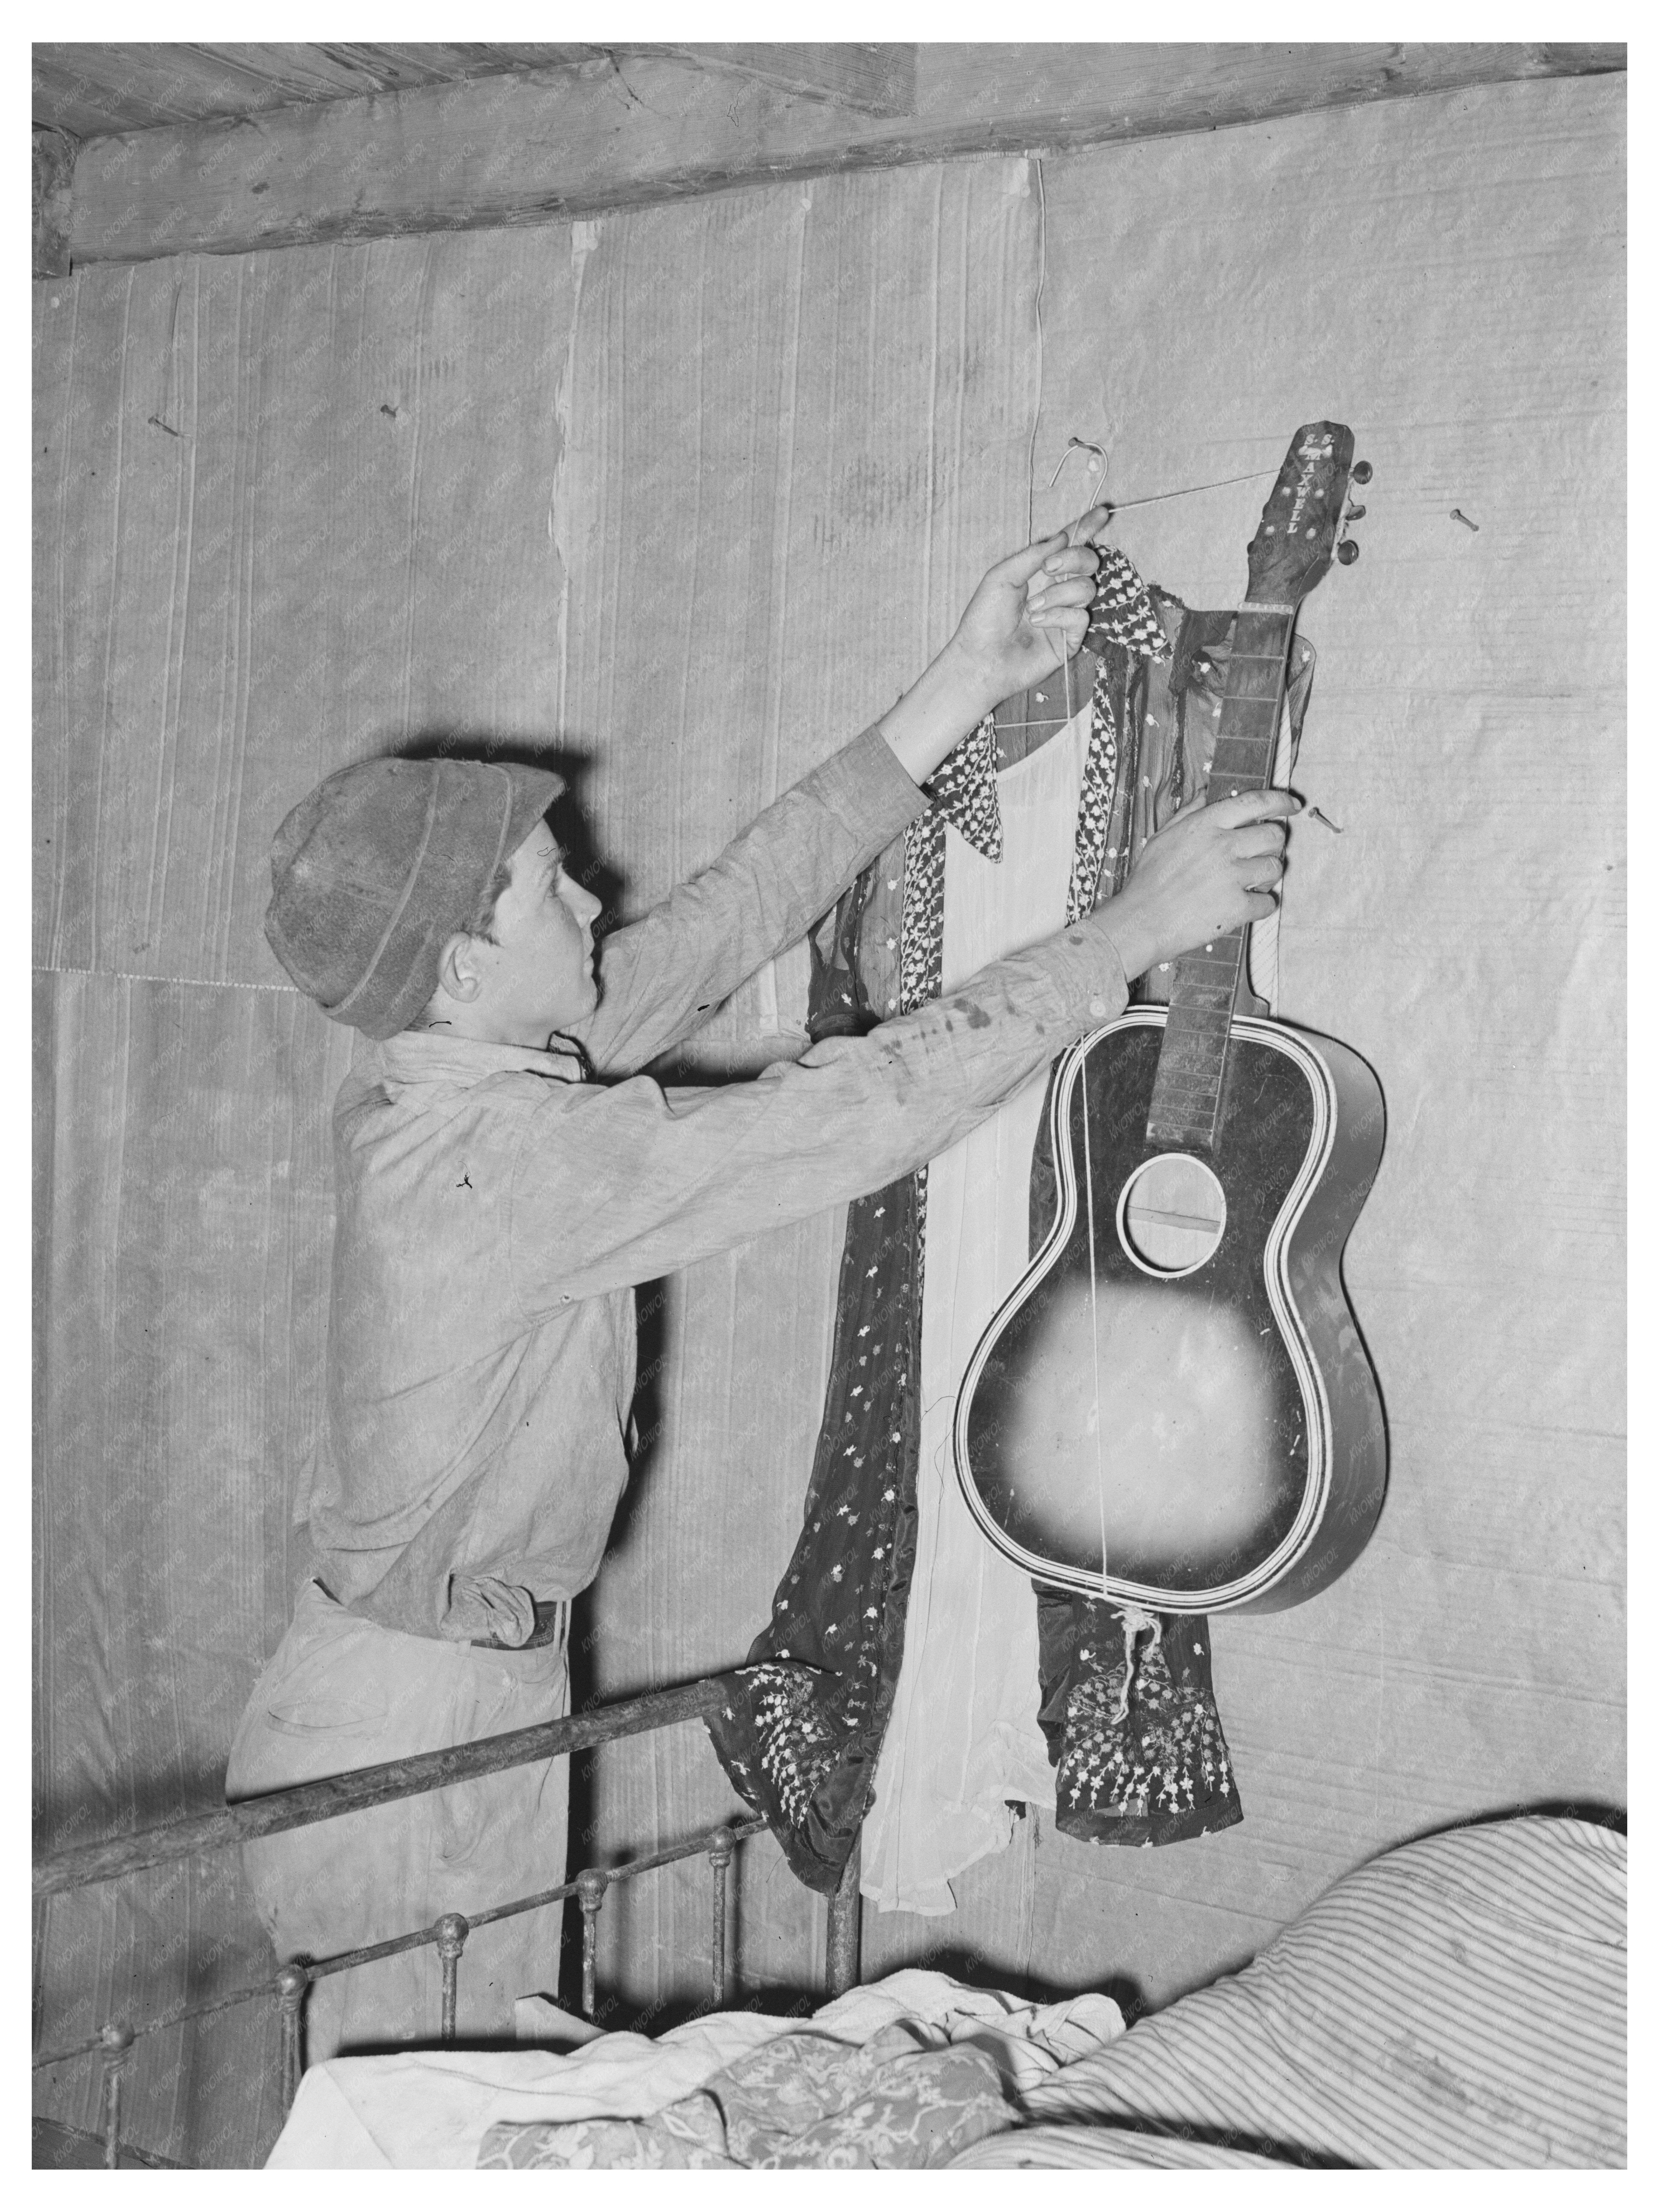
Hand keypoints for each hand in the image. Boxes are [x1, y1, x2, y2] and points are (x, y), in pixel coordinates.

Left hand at [876, 507, 1111, 783]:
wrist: (982, 658)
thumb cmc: (984, 619)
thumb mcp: (1002, 576)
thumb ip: (1033, 555)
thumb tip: (1063, 537)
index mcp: (1040, 571)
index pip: (1070, 544)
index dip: (1087, 527)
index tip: (1101, 512)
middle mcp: (1057, 589)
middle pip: (1088, 561)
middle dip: (1074, 559)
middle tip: (1049, 569)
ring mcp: (1066, 613)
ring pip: (1086, 588)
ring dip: (1059, 594)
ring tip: (1032, 609)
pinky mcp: (1071, 638)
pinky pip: (1081, 616)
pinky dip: (1059, 616)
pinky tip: (1038, 623)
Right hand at [1095, 789, 1299, 982]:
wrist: (1140, 922)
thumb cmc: (1147, 882)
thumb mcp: (1162, 837)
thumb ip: (1187, 814)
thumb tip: (1205, 794)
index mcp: (1205, 825)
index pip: (1255, 802)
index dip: (1280, 801)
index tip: (1292, 806)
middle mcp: (1222, 846)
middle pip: (1274, 835)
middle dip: (1275, 843)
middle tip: (1263, 853)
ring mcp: (1231, 877)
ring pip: (1275, 868)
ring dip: (1268, 875)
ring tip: (1251, 882)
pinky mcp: (1237, 907)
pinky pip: (1268, 903)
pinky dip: (1262, 906)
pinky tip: (1246, 906)